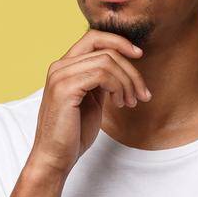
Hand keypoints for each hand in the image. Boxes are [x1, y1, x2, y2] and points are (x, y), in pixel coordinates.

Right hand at [26, 30, 152, 177]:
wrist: (55, 157)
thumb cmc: (73, 134)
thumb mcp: (92, 100)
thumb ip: (101, 81)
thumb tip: (122, 67)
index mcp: (64, 67)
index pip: (94, 38)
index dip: (119, 42)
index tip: (139, 55)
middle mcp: (59, 66)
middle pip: (106, 50)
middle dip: (131, 71)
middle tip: (142, 94)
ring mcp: (60, 76)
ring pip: (107, 61)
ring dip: (127, 82)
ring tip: (130, 102)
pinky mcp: (65, 88)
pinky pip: (102, 74)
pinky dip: (118, 87)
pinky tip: (119, 103)